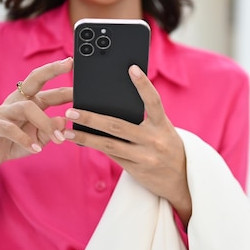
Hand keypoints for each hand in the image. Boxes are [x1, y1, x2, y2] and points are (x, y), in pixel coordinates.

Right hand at [0, 57, 73, 169]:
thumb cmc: (16, 144)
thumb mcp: (39, 139)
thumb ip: (51, 130)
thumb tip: (64, 120)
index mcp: (31, 102)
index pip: (51, 91)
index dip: (67, 88)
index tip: (82, 81)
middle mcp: (17, 101)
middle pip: (34, 80)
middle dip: (51, 70)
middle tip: (68, 64)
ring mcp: (3, 111)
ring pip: (27, 108)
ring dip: (45, 123)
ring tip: (59, 139)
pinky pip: (10, 128)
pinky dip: (25, 139)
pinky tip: (36, 149)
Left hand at [65, 65, 191, 223]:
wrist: (182, 180)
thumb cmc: (168, 147)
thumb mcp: (163, 130)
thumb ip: (145, 120)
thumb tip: (111, 107)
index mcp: (163, 125)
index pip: (153, 101)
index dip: (143, 85)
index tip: (132, 68)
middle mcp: (154, 140)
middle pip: (118, 126)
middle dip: (92, 118)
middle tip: (72, 110)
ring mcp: (145, 157)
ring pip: (109, 145)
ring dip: (86, 137)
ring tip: (67, 130)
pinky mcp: (136, 170)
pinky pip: (112, 156)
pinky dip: (95, 147)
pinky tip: (79, 141)